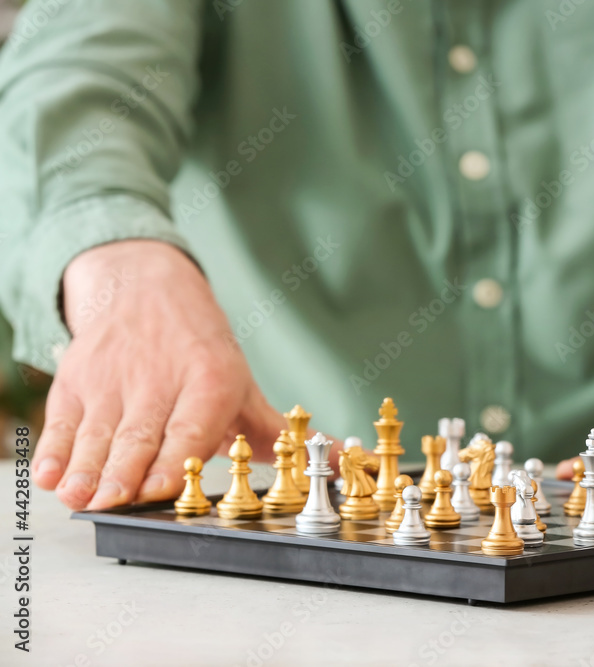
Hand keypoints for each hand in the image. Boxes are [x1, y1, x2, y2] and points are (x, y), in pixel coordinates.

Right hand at [33, 240, 287, 509]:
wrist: (146, 287)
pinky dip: (55, 450)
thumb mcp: (243, 388)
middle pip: (139, 435)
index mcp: (210, 382)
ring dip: (87, 468)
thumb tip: (338, 457)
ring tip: (81, 496)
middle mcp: (160, 379)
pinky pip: (63, 421)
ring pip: (99, 432)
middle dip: (124, 471)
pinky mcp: (77, 380)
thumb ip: (278, 433)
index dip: (171, 459)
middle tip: (113, 501)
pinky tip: (51, 477)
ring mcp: (114, 380)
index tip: (157, 487)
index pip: (189, 427)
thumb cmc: (201, 352)